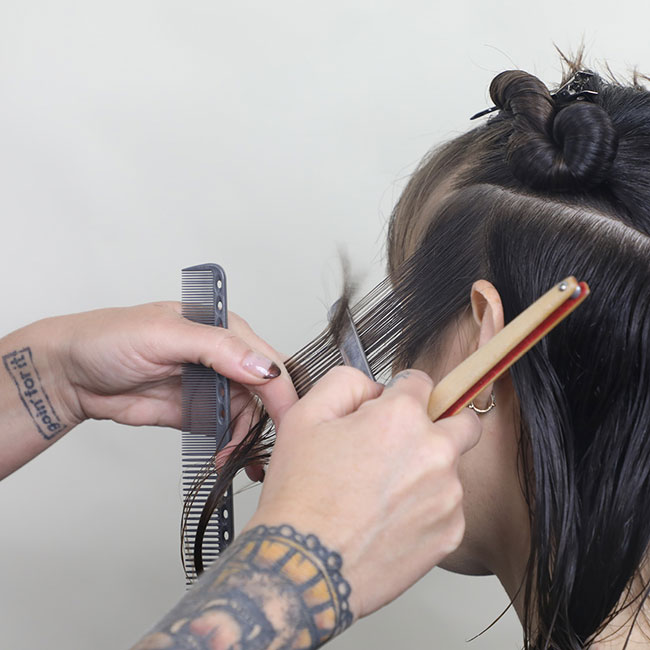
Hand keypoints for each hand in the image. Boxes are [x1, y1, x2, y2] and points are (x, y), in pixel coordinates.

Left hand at [51, 302, 296, 438]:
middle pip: (264, 390)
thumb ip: (217, 347)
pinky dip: (230, 447)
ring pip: (248, 415)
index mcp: (224, 328)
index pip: (266, 359)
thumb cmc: (108, 339)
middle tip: (268, 449)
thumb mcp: (164, 334)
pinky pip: (224, 431)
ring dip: (250, 439)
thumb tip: (263, 366)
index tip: (288, 419)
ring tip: (241, 461)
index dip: (280, 389)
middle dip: (272, 420)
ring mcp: (210, 386)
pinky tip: (225, 459)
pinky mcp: (196, 412)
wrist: (69, 374)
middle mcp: (223, 356)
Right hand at [244, 366, 481, 618]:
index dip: (399, 392)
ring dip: (426, 471)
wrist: (303, 568)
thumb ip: (346, 382)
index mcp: (401, 417)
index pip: (421, 382)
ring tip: (380, 494)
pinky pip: (447, 508)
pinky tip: (388, 520)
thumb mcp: (304, 416)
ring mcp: (448, 496)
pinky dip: (425, 509)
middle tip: (403, 446)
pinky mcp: (450, 534)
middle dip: (439, 425)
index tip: (390, 409)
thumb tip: (374, 388)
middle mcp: (435, 452)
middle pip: (462, 422)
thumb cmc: (300, 497)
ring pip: (450, 468)